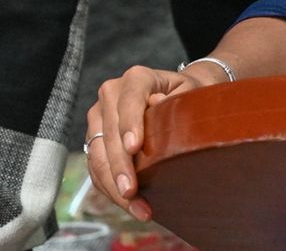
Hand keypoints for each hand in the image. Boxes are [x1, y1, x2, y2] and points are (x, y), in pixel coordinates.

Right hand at [84, 64, 217, 221]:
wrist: (175, 95)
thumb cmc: (186, 95)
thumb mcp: (190, 92)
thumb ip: (177, 98)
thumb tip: (156, 104)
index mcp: (137, 78)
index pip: (129, 101)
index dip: (130, 125)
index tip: (134, 148)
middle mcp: (111, 94)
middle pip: (110, 134)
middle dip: (120, 167)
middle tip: (131, 192)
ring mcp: (99, 117)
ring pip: (98, 155)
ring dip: (113, 185)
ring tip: (134, 207)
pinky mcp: (94, 138)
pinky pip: (96, 167)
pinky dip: (109, 188)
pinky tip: (127, 204)